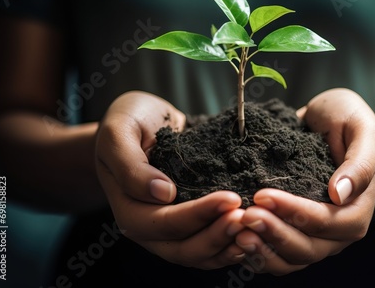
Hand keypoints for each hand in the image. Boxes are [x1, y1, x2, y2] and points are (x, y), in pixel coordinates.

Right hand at [95, 90, 246, 268]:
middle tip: (247, 217)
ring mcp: (172, 229)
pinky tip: (253, 231)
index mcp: (130, 209)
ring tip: (255, 227)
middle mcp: (150, 227)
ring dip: (228, 244)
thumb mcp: (119, 132)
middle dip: (218, 235)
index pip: (164, 223)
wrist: (144, 121)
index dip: (198, 215)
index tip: (230, 198)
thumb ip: (130, 165)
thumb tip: (162, 193)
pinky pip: (211, 245)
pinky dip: (231, 243)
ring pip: (201, 253)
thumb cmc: (130, 122)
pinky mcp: (191, 223)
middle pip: (185, 248)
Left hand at [234, 88, 374, 274]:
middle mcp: (339, 230)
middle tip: (244, 216)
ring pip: (291, 258)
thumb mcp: (362, 130)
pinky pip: (279, 255)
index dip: (295, 213)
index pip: (328, 222)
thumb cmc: (349, 121)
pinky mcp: (296, 233)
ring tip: (236, 232)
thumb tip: (340, 194)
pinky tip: (236, 238)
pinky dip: (258, 252)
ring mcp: (318, 236)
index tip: (262, 195)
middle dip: (274, 234)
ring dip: (263, 250)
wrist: (333, 122)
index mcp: (358, 208)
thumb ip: (358, 162)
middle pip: (308, 248)